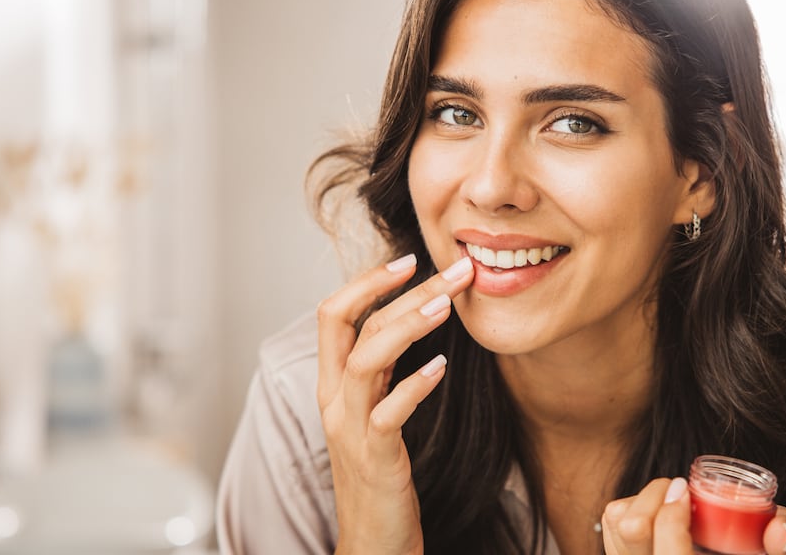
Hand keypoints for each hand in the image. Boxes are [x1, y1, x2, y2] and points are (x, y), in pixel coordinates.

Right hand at [317, 253, 474, 554]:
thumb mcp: (375, 414)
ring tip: (447, 306)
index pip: (334, 314)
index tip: (408, 259)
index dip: (367, 281)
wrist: (372, 546)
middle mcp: (335, 402)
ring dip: (407, 325)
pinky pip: (388, 415)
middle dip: (399, 290)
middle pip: (350, 325)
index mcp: (333, 386)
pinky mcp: (375, 459)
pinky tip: (443, 368)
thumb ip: (384, 373)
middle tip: (452, 269)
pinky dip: (414, 386)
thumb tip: (411, 323)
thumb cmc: (381, 477)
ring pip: (366, 360)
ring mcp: (350, 430)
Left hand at [602, 479, 785, 554]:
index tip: (686, 491)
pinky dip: (633, 507)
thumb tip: (778, 531)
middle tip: (682, 490)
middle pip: (629, 530)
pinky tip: (663, 515)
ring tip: (675, 502)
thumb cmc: (766, 551)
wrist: (738, 551)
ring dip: (644, 501)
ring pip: (616, 523)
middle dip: (656, 498)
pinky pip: (612, 522)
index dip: (673, 517)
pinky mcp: (625, 553)